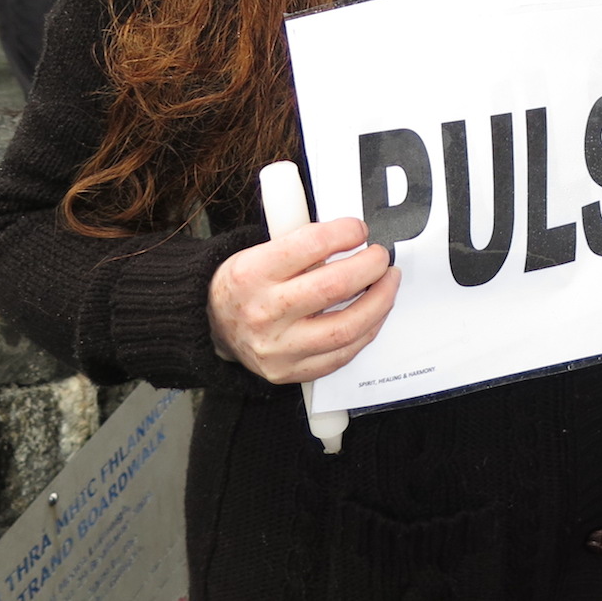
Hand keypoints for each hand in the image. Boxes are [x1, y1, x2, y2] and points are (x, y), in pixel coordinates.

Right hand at [207, 217, 399, 384]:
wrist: (213, 326)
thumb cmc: (245, 283)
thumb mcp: (258, 249)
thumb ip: (303, 239)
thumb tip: (351, 231)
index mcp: (252, 273)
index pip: (311, 245)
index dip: (345, 233)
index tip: (359, 229)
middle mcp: (263, 312)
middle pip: (334, 287)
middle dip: (370, 266)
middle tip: (381, 256)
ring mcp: (277, 348)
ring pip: (345, 328)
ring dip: (379, 302)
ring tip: (388, 282)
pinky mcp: (288, 372)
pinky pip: (341, 356)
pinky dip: (366, 332)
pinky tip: (374, 313)